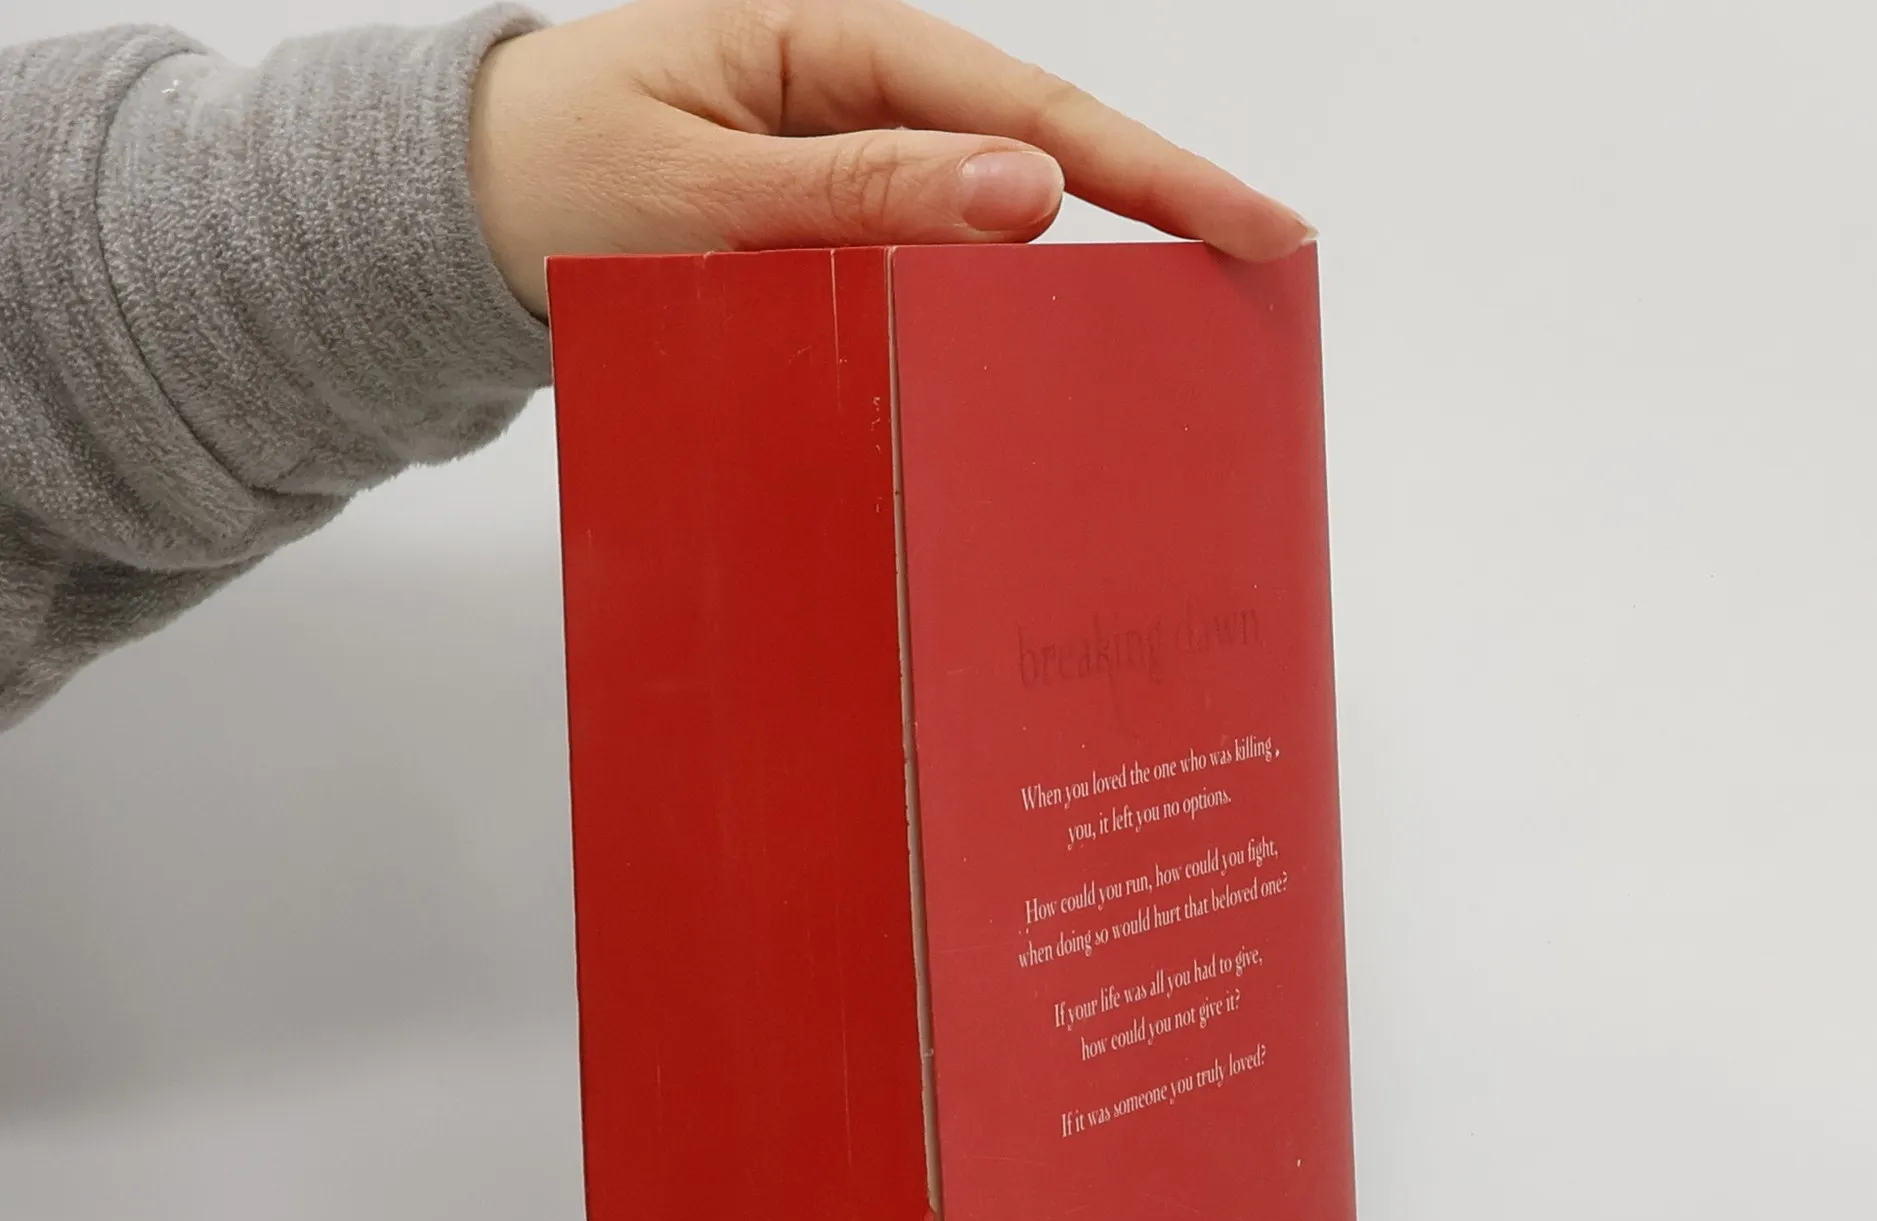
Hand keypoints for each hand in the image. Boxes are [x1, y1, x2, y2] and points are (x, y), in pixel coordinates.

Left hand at [468, 0, 1312, 315]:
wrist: (464, 213)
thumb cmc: (557, 173)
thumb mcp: (698, 183)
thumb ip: (859, 191)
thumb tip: (1031, 194)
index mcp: (836, 44)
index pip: (1029, 105)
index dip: (1155, 169)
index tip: (1256, 230)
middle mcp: (861, 96)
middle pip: (1042, 153)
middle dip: (1155, 214)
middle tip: (1258, 293)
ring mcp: (852, 169)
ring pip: (995, 222)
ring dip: (1079, 280)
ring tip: (1177, 346)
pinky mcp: (834, 236)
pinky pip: (934, 271)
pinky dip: (990, 318)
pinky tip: (1041, 366)